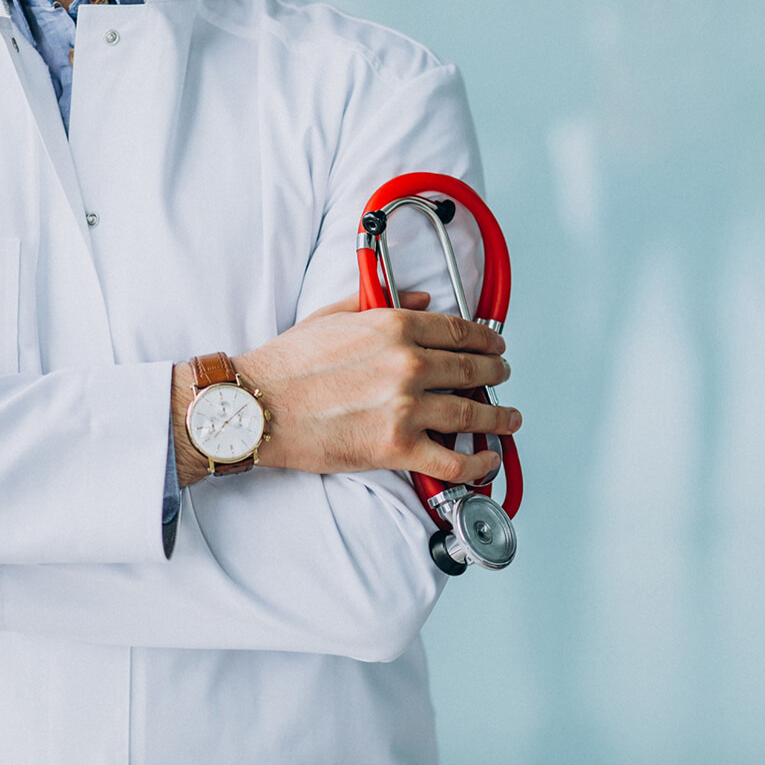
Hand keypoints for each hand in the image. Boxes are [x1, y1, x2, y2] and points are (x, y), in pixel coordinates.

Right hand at [172, 292, 519, 487]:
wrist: (256, 407)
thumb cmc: (288, 364)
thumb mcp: (335, 316)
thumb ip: (384, 303)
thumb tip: (424, 300)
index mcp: (395, 327)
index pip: (459, 331)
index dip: (487, 340)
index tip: (496, 346)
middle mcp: (408, 364)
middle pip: (473, 370)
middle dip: (496, 375)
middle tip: (503, 378)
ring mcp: (406, 408)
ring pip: (472, 414)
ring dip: (499, 417)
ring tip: (509, 419)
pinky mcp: (397, 448)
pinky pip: (453, 460)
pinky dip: (478, 463)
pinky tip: (488, 460)